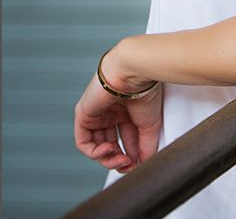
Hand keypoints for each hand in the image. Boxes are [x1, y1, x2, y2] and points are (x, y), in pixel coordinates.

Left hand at [74, 50, 162, 173]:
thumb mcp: (149, 125)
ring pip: (96, 146)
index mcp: (127, 110)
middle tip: (128, 164)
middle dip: (119, 159)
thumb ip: (145, 146)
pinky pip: (83, 142)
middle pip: (111, 145)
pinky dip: (95, 152)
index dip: (132, 155)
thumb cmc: (144, 90)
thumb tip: (143, 164)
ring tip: (120, 158)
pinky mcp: (83, 115)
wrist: (133, 73)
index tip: (139, 164)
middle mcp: (111, 112)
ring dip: (108, 158)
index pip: (127, 140)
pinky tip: (109, 150)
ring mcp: (97, 114)